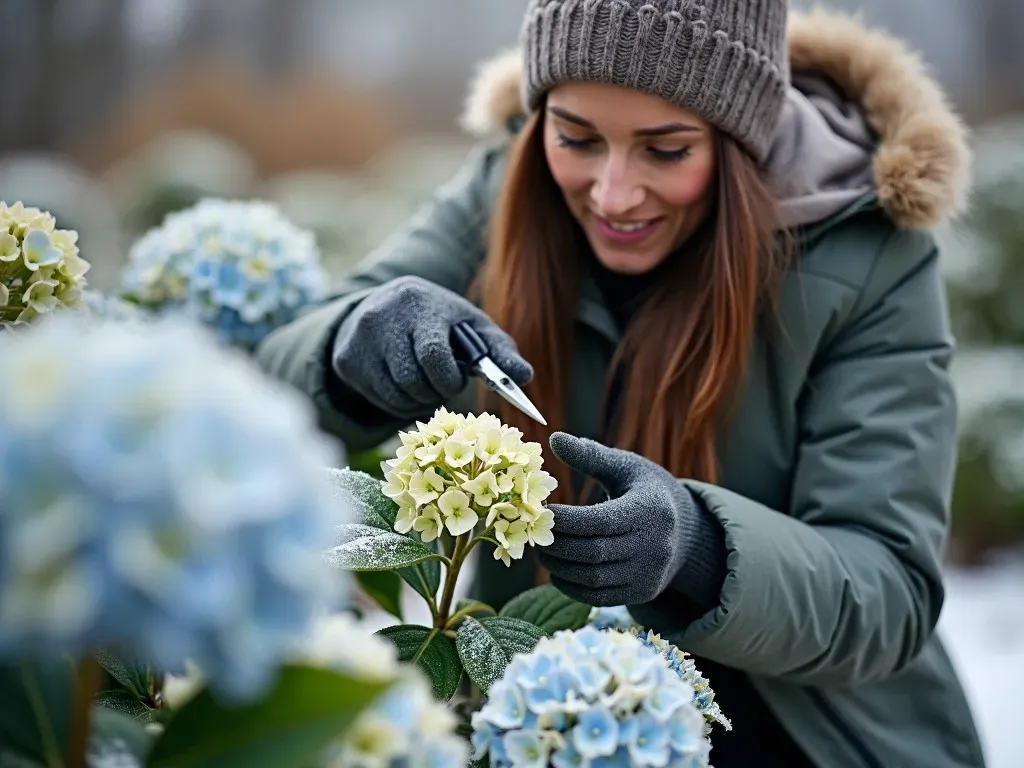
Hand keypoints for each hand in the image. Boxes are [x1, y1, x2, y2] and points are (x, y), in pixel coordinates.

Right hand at [331, 276, 531, 416]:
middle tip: (442, 383)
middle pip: (414, 381)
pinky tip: (406, 386)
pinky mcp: (347, 360)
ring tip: (427, 384)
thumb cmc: (440, 321)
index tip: (456, 380)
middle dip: (436, 391)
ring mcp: (360, 339)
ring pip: (397, 395)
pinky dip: (400, 404)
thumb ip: (501, 351)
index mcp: (419, 303)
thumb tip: (526, 377)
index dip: (449, 379)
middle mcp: (383, 317)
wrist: (386, 303)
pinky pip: (380, 400)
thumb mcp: (471, 327)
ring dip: (419, 401)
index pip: (433, 356)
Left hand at [538, 432, 713, 606]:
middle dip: (557, 545)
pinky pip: (600, 597)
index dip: (566, 520)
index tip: (539, 511)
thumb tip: (554, 438)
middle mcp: (655, 546)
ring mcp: (650, 574)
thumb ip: (590, 456)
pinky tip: (556, 571)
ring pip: (594, 579)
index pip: (601, 521)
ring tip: (539, 551)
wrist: (684, 530)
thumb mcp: (624, 467)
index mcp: (651, 510)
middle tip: (530, 532)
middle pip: (595, 553)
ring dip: (559, 568)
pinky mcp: (642, 593)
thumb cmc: (644, 490)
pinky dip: (572, 587)